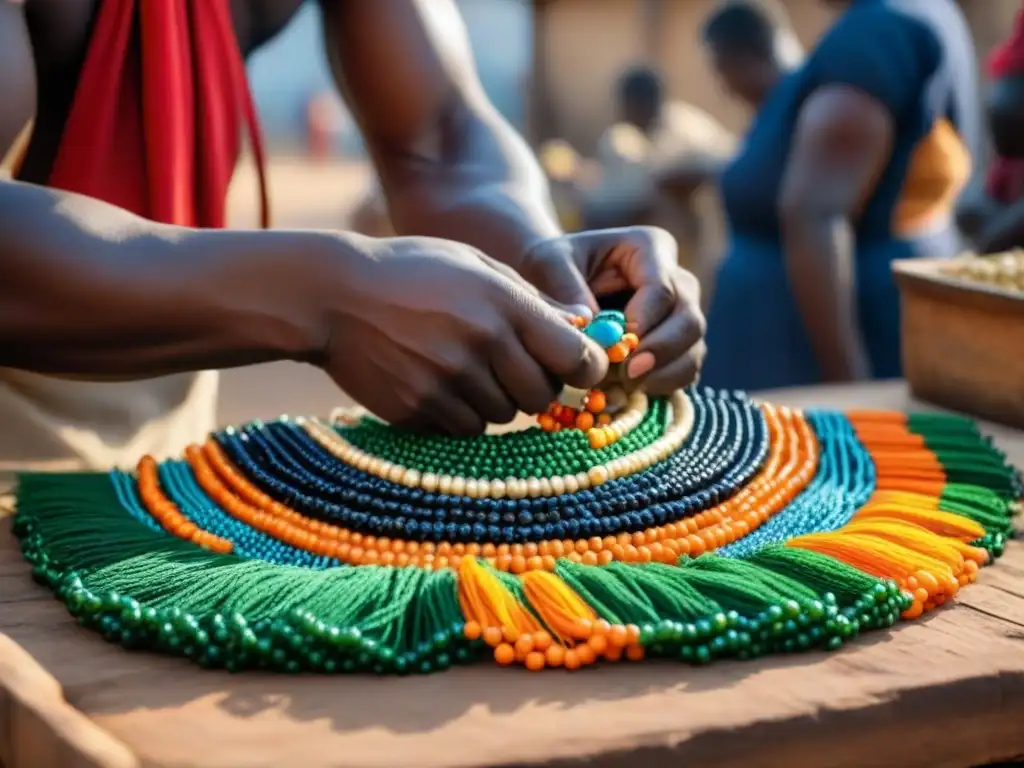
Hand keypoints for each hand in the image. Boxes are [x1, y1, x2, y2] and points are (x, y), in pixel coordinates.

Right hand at [319, 236, 607, 433]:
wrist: (331, 296)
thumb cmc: (411, 271)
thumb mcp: (474, 266)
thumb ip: (531, 299)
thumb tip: (583, 327)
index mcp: (504, 305)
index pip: (576, 357)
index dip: (585, 368)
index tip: (578, 367)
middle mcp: (482, 345)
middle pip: (542, 397)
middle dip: (535, 387)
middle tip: (512, 367)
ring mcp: (448, 382)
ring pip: (502, 416)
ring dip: (494, 399)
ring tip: (463, 366)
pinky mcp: (418, 410)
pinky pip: (463, 429)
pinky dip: (459, 413)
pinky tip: (436, 380)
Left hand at [518, 226, 705, 394]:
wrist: (553, 283)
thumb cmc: (551, 267)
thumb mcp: (548, 264)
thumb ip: (566, 288)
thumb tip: (592, 324)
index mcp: (650, 249)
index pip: (662, 287)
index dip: (646, 320)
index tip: (621, 344)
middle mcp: (675, 281)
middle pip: (689, 320)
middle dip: (662, 351)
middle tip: (629, 374)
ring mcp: (679, 315)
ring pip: (693, 349)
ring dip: (664, 374)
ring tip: (626, 387)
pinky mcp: (675, 346)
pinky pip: (684, 370)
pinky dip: (662, 385)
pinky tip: (631, 392)